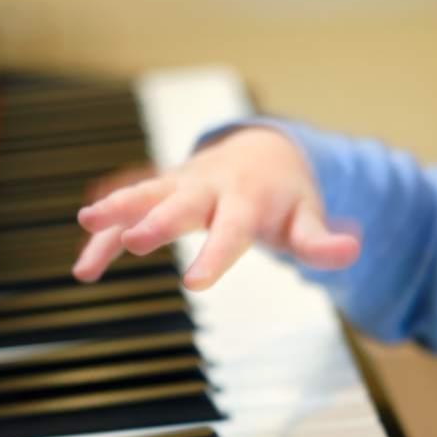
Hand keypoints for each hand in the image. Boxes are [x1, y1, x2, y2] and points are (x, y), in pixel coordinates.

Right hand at [72, 127, 360, 287]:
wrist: (264, 151)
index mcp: (246, 200)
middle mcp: (209, 188)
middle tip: (130, 241)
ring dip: (115, 209)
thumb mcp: (307, 218)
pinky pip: (131, 200)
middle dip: (154, 221)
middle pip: (180, 204)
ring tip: (85, 227)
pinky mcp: (165, 186)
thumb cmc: (286, 196)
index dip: (214, 257)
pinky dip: (108, 213)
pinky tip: (83, 236)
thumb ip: (321, 240)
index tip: (194, 285)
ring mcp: (183, 183)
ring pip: (144, 194)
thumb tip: (353, 252)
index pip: (231, 232)